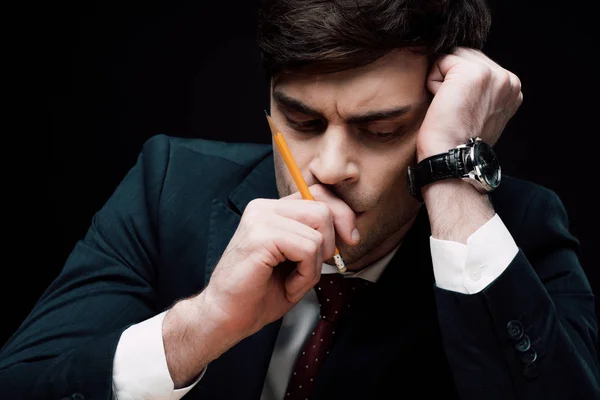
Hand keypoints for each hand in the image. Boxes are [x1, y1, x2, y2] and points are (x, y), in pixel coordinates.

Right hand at [200, 184, 357, 339]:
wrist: (226, 317)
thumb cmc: (259, 294)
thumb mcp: (297, 260)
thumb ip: (316, 238)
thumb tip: (349, 230)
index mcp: (272, 210)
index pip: (318, 194)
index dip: (341, 215)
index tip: (350, 239)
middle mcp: (264, 208)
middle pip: (323, 209)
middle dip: (331, 244)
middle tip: (311, 270)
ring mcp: (261, 219)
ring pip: (318, 233)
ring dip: (313, 267)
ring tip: (293, 281)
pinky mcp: (261, 236)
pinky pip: (308, 249)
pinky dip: (306, 275)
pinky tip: (287, 285)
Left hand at [416, 48, 522, 160]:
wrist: (453, 158)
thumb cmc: (458, 142)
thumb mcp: (482, 113)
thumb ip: (483, 92)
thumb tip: (463, 77)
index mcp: (513, 88)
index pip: (478, 64)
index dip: (461, 86)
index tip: (464, 113)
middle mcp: (508, 78)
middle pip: (465, 56)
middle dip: (452, 81)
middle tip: (455, 112)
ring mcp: (492, 73)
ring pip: (453, 57)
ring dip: (443, 81)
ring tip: (451, 108)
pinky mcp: (472, 72)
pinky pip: (440, 61)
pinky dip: (433, 83)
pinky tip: (444, 104)